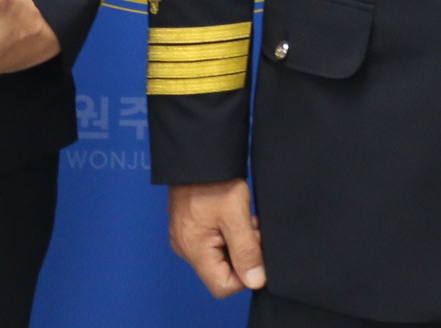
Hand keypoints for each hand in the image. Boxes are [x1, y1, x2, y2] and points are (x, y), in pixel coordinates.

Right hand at [169, 179, 266, 296]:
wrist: (197, 153)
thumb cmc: (213, 180)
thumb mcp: (236, 215)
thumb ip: (247, 252)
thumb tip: (255, 282)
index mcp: (193, 250)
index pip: (222, 286)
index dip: (245, 274)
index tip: (254, 248)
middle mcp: (185, 248)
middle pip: (221, 272)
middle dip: (242, 255)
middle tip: (250, 228)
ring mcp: (186, 237)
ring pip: (220, 256)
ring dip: (237, 243)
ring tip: (243, 218)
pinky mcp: (190, 227)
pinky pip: (213, 242)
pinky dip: (228, 234)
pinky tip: (233, 215)